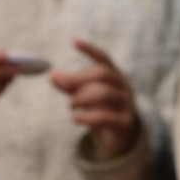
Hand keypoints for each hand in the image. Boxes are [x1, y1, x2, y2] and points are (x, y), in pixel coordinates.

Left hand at [51, 39, 139, 159]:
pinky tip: (75, 118)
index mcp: (115, 76)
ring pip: (106, 93)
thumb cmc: (103, 111)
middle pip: (103, 73)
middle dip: (81, 78)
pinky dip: (87, 117)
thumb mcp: (86, 96)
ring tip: (71, 105)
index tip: (74, 42)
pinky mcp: (125, 122)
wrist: (123, 137)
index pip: (104, 59)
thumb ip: (71, 86)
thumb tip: (52, 75)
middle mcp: (123, 87)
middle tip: (65, 87)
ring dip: (83, 97)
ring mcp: (126, 104)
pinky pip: (105, 117)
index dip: (90, 50)